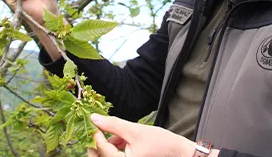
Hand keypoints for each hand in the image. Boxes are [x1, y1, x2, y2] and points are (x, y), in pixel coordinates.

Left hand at [87, 114, 208, 156]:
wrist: (177, 152)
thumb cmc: (160, 143)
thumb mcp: (134, 130)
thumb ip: (113, 125)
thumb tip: (94, 118)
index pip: (102, 149)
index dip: (95, 133)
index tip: (93, 121)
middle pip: (99, 156)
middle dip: (98, 142)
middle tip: (98, 128)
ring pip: (106, 156)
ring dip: (108, 145)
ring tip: (121, 135)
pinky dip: (115, 148)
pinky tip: (123, 140)